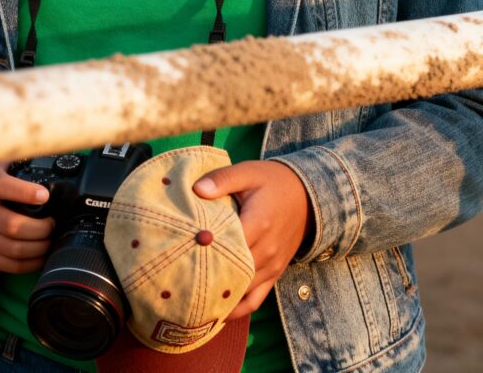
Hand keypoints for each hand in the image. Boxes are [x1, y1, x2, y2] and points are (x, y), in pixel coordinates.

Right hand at [0, 162, 54, 273]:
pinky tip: (41, 255)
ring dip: (38, 248)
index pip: (1, 186)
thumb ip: (23, 164)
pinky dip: (30, 263)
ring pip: (12, 248)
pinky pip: (8, 265)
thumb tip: (55, 164)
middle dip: (40, 228)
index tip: (45, 195)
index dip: (24, 192)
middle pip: (11, 225)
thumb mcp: (2, 164)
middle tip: (53, 224)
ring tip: (50, 240)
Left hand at [193, 160, 312, 319]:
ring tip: (187, 295)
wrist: (307, 196)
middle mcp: (266, 251)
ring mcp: (271, 266)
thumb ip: (222, 179)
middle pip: (232, 272)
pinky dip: (236, 308)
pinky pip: (255, 300)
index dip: (202, 248)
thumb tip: (197, 189)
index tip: (177, 248)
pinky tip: (215, 311)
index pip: (226, 245)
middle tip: (175, 276)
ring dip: (218, 294)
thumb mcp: (247, 172)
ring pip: (241, 291)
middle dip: (205, 274)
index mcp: (258, 224)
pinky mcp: (274, 274)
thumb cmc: (272, 181)